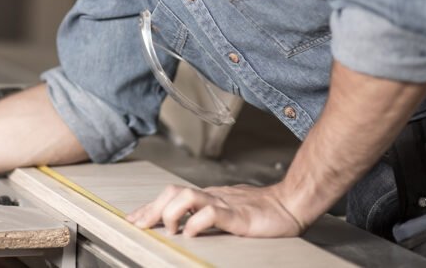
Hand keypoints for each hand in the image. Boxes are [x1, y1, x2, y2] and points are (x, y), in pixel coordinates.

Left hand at [126, 183, 304, 237]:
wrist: (291, 204)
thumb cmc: (262, 211)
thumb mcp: (227, 212)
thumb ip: (206, 215)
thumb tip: (184, 226)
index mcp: (208, 197)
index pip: (172, 195)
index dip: (151, 207)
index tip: (134, 218)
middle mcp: (212, 196)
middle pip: (173, 192)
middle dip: (153, 208)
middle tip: (139, 224)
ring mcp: (224, 203)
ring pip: (188, 196)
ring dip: (172, 212)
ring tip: (169, 229)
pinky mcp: (238, 215)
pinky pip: (212, 213)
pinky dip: (197, 223)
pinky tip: (191, 233)